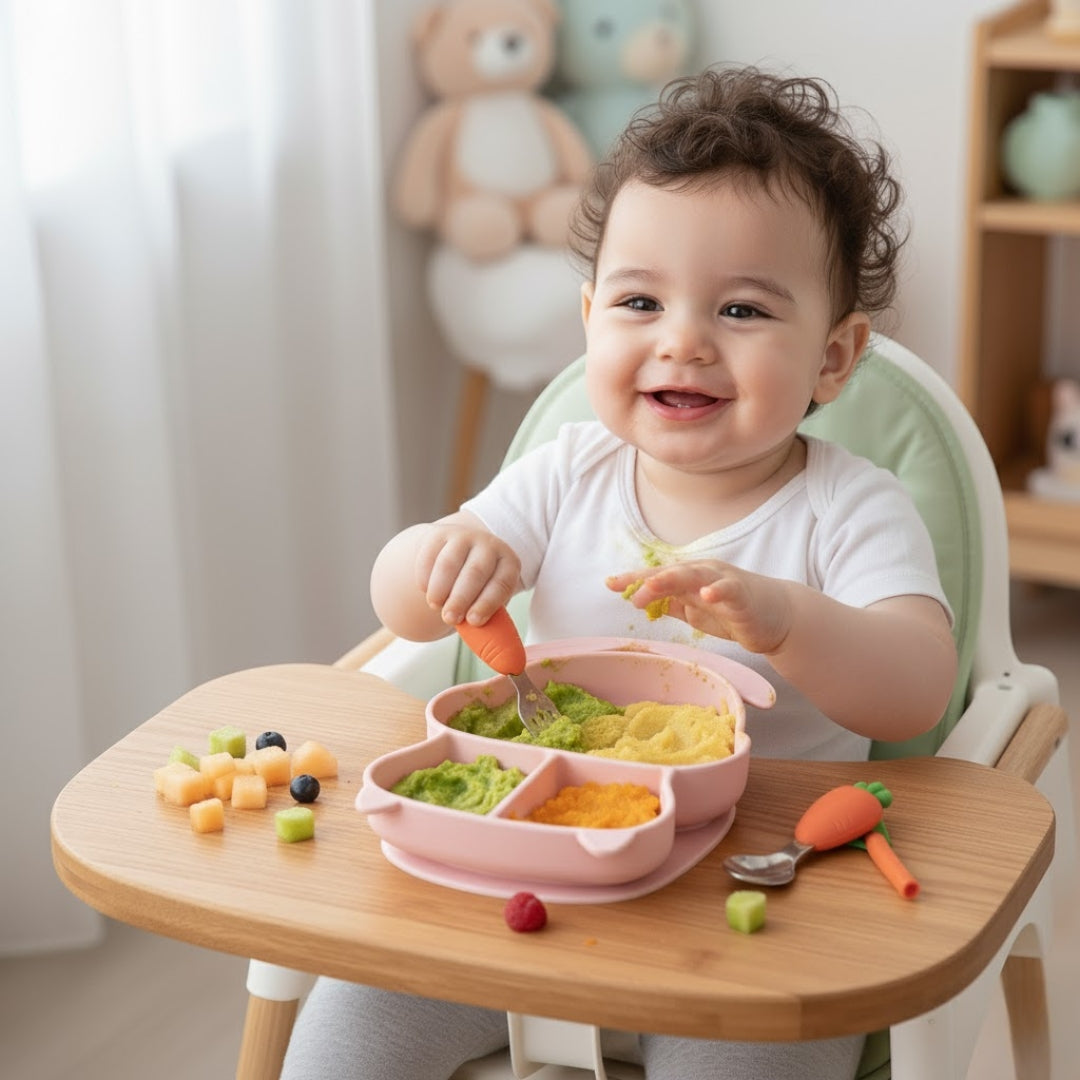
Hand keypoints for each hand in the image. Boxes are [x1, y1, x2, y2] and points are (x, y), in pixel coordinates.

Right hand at [415, 521, 520, 627]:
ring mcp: (463, 536)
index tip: (473, 622)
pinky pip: (429, 555)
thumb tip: (494, 653)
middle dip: (461, 598)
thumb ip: (489, 620)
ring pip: (449, 563)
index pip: (501, 583)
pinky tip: (426, 590)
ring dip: (440, 588)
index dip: (487, 603)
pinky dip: (425, 576)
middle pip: (475, 572)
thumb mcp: (490, 598)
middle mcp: (488, 544)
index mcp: (508, 562)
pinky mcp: (439, 534)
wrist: (462, 553)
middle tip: (450, 618)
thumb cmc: (479, 587)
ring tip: (436, 606)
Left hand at [606, 560, 793, 655]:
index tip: (609, 584)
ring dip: (673, 579)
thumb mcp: (693, 609)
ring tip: (653, 586)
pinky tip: (707, 594)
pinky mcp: (742, 595)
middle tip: (625, 590)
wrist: (776, 617)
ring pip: (695, 576)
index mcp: (688, 577)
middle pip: (671, 573)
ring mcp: (722, 582)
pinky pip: (728, 590)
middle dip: (648, 580)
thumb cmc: (732, 611)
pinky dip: (717, 591)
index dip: (634, 579)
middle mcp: (703, 574)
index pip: (657, 576)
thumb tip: (638, 601)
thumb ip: (669, 604)